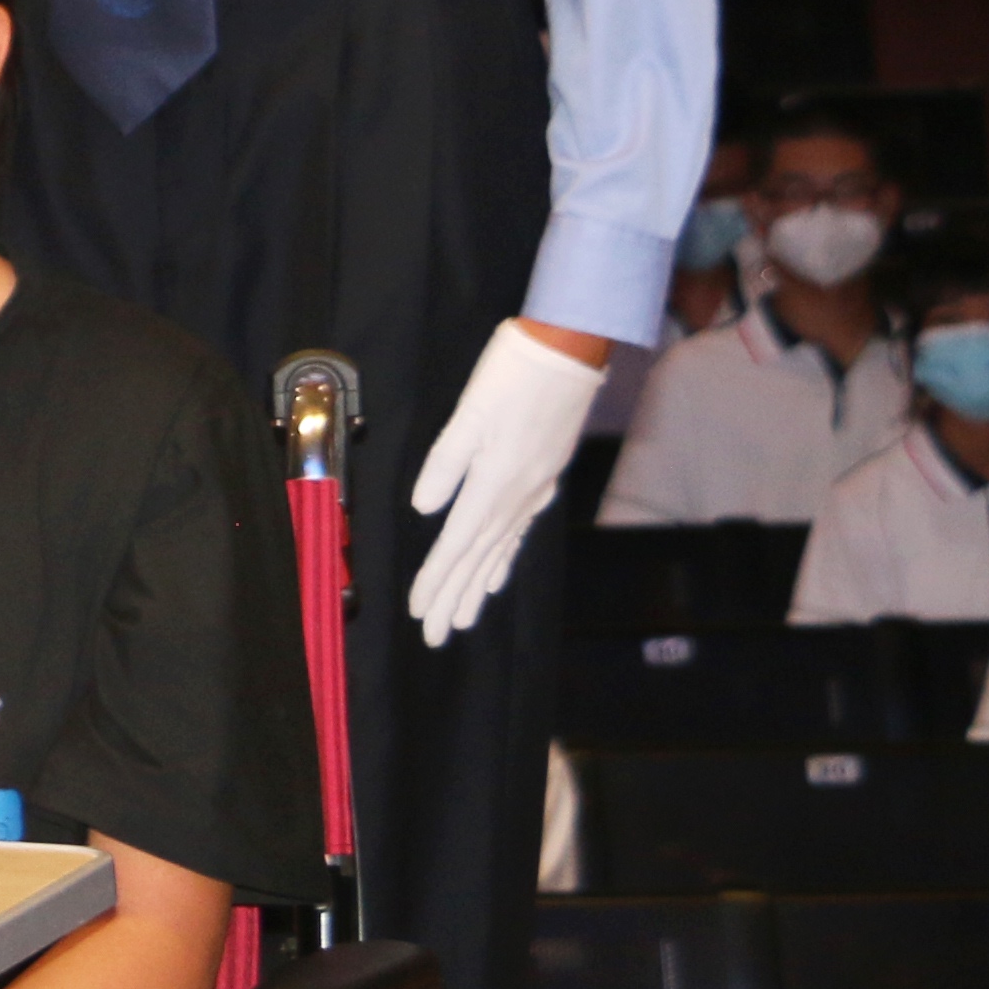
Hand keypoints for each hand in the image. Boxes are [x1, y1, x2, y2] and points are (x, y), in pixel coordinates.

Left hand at [407, 321, 608, 645]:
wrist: (569, 351)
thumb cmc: (511, 375)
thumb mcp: (468, 415)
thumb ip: (446, 465)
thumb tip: (425, 511)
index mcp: (493, 483)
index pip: (456, 545)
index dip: (436, 581)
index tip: (419, 612)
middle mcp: (516, 496)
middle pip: (478, 559)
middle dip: (455, 599)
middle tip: (436, 636)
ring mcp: (533, 490)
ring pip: (500, 551)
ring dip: (478, 588)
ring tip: (463, 620)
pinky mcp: (542, 478)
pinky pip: (519, 532)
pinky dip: (504, 559)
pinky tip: (497, 577)